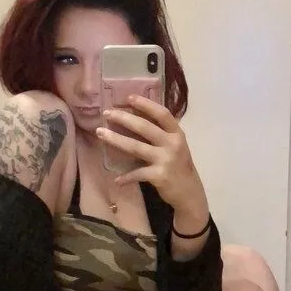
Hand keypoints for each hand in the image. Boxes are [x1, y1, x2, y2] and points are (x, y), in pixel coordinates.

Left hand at [96, 95, 206, 211]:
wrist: (189, 192)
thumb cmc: (178, 165)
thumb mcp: (175, 145)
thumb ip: (161, 133)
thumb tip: (134, 117)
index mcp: (177, 133)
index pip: (162, 114)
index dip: (146, 104)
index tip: (129, 98)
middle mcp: (172, 144)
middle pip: (144, 127)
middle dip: (123, 118)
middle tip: (106, 113)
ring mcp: (166, 160)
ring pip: (136, 147)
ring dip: (116, 140)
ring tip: (100, 134)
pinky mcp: (159, 176)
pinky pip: (137, 174)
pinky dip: (126, 178)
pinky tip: (117, 180)